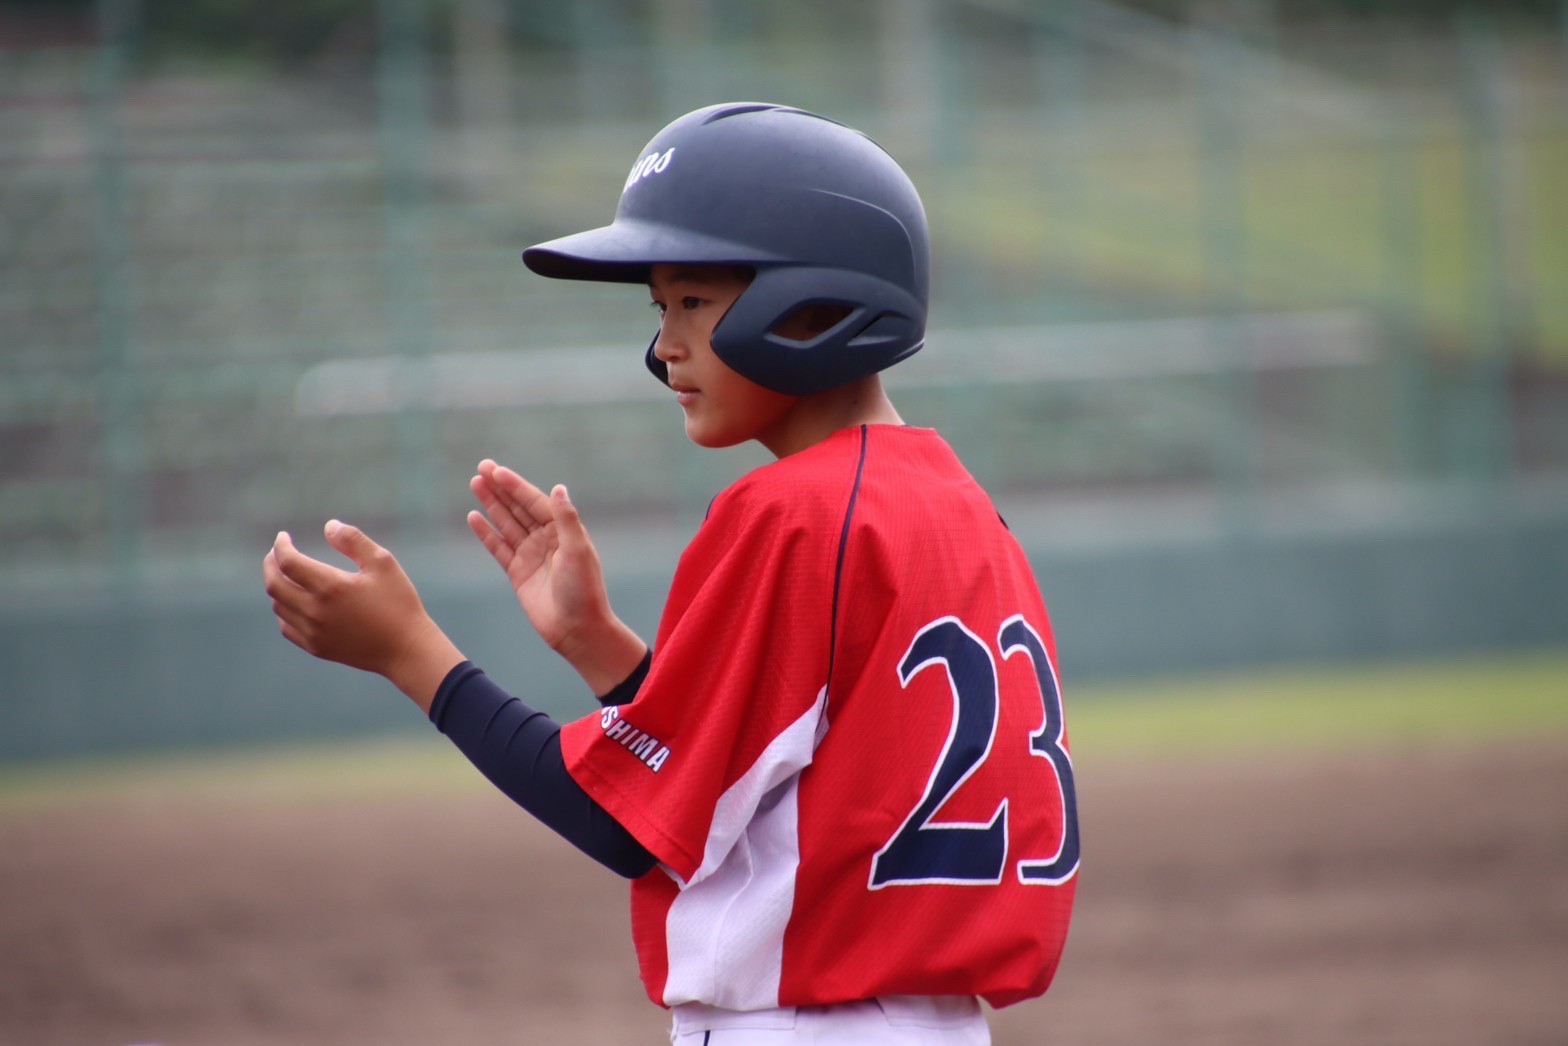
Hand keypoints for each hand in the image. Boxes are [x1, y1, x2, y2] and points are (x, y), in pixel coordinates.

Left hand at [263, 520, 462, 709]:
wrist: (406, 649)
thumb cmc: (398, 603)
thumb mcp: (383, 563)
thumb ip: (354, 540)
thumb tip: (328, 526)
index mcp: (330, 586)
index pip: (288, 562)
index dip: (280, 546)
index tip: (283, 537)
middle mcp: (315, 610)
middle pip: (274, 585)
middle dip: (270, 564)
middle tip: (276, 553)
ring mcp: (313, 632)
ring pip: (278, 606)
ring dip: (277, 586)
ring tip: (287, 575)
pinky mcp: (317, 648)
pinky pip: (287, 627)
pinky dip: (284, 610)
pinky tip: (294, 602)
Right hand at [467, 460, 644, 692]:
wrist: (576, 629)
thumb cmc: (583, 590)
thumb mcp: (577, 551)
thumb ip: (566, 519)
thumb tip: (558, 487)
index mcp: (563, 531)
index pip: (535, 501)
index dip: (515, 485)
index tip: (496, 470)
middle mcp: (546, 539)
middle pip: (518, 508)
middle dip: (500, 488)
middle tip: (480, 468)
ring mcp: (531, 555)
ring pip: (506, 523)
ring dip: (491, 504)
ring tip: (475, 484)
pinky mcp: (517, 572)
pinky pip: (498, 547)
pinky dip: (486, 532)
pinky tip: (473, 516)